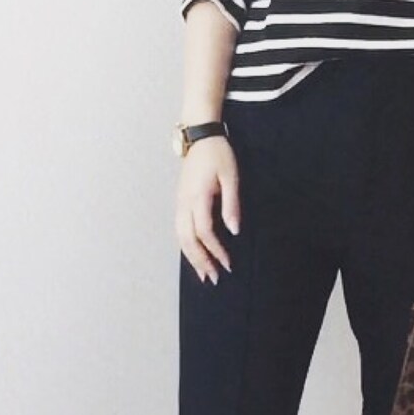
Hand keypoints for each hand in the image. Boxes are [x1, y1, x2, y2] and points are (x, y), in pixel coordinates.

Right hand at [175, 135, 240, 283]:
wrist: (200, 136)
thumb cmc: (218, 154)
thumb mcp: (231, 177)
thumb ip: (231, 204)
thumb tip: (234, 230)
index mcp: (197, 196)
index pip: (204, 231)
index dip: (215, 249)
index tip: (227, 263)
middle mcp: (184, 203)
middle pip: (188, 239)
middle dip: (200, 261)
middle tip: (213, 278)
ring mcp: (179, 203)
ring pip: (180, 237)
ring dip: (191, 257)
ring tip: (202, 274)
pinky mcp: (179, 202)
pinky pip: (179, 230)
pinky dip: (186, 246)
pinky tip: (193, 255)